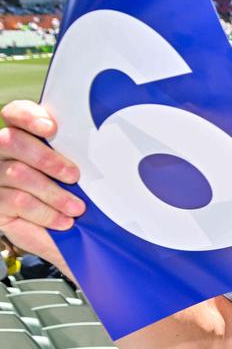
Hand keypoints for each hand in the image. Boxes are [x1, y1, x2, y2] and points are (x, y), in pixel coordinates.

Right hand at [0, 101, 82, 270]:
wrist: (63, 235)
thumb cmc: (73, 195)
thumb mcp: (78, 173)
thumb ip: (77, 154)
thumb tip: (105, 145)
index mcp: (25, 136)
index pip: (15, 113)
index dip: (28, 116)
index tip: (51, 128)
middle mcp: (3, 152)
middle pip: (12, 141)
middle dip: (47, 158)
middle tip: (74, 176)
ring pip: (16, 173)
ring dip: (52, 192)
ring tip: (77, 208)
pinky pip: (16, 201)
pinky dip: (44, 212)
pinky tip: (63, 221)